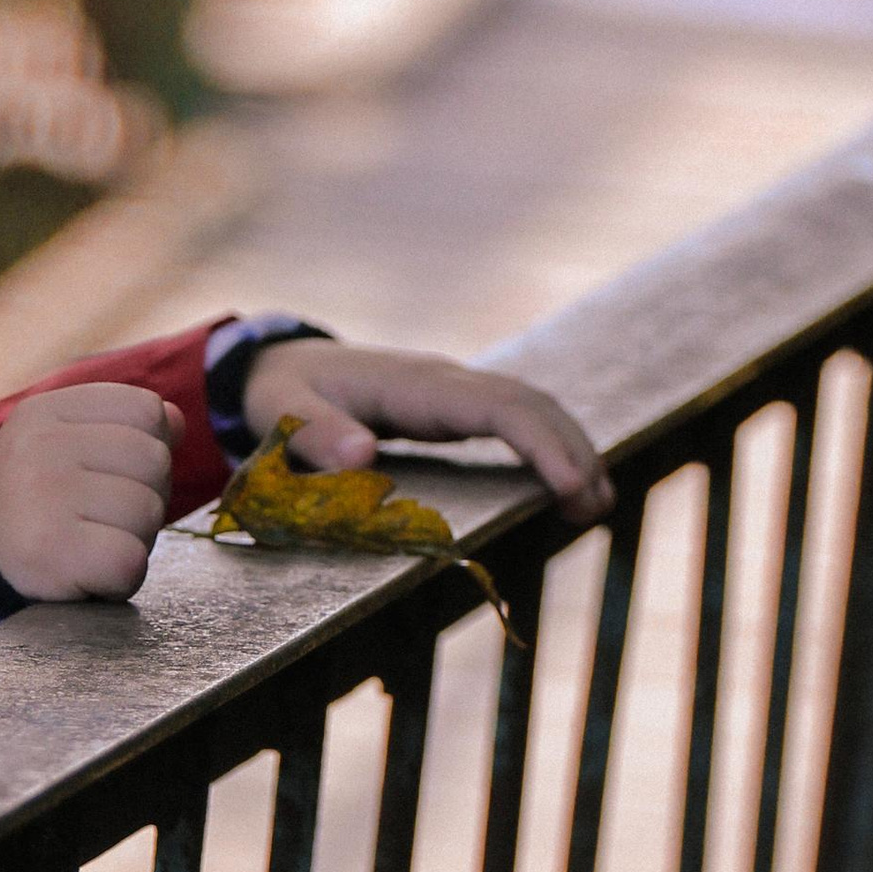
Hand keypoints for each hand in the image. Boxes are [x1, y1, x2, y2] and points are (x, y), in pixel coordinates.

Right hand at [0, 383, 175, 602]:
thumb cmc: (24, 515)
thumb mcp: (56, 452)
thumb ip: (117, 429)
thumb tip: (175, 419)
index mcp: (43, 411)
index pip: (147, 409)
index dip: (143, 452)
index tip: (103, 479)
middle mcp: (40, 445)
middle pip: (155, 460)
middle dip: (141, 500)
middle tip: (93, 523)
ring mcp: (44, 496)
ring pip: (149, 512)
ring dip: (130, 542)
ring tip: (83, 548)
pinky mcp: (53, 551)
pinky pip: (132, 561)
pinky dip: (119, 580)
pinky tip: (83, 576)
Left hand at [238, 340, 611, 527]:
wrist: (276, 365)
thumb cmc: (280, 393)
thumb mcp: (282, 412)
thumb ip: (316, 434)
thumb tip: (361, 457)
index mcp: (413, 385)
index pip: (497, 407)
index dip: (540, 443)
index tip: (571, 484)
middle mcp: (444, 382)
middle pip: (529, 404)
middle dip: (572, 450)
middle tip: (597, 506)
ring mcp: (452, 393)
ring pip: (530, 408)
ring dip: (570, 449)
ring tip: (596, 505)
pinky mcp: (451, 409)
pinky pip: (513, 421)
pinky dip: (547, 448)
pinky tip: (565, 486)